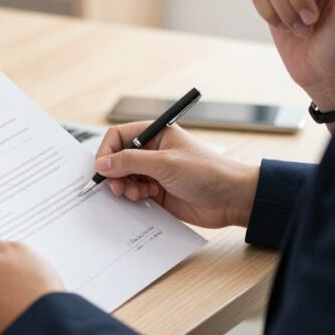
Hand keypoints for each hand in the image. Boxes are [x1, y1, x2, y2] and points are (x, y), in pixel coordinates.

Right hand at [94, 123, 258, 228]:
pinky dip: (134, 198)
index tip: (102, 168)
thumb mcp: (165, 163)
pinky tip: (147, 200)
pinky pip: (135, 194)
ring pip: (124, 179)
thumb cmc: (208, 172)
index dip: (106, 151)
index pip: (118, 136)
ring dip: (125, 188)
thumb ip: (131, 162)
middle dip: (115, 174)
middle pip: (118, 160)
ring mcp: (154, 172)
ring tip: (138, 194)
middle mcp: (152, 152)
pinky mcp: (157, 192)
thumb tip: (102, 163)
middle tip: (118, 187)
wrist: (231, 199)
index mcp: (155, 134)